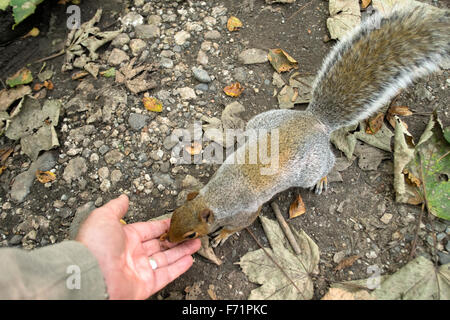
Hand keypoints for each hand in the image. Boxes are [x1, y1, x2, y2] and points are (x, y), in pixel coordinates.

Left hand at [76, 194, 200, 299]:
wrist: (91, 276)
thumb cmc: (94, 246)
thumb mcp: (103, 217)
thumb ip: (116, 207)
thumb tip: (123, 198)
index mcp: (124, 238)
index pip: (149, 230)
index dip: (162, 225)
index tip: (176, 221)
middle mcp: (132, 254)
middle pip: (160, 244)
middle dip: (176, 238)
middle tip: (190, 231)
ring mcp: (140, 270)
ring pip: (166, 258)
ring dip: (182, 250)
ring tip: (196, 242)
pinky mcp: (146, 284)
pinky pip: (166, 274)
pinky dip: (179, 267)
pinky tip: (189, 259)